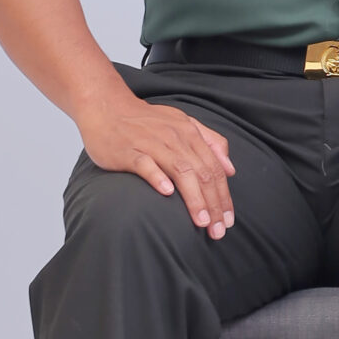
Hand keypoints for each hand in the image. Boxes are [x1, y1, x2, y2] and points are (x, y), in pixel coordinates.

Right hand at [76, 98, 236, 237]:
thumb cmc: (147, 121)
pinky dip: (157, 177)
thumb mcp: (184, 123)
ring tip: (201, 222)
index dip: (223, 195)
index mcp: (190, 133)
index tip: (227, 220)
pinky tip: (167, 193)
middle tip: (218, 231)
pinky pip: (145, 164)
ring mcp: (151, 144)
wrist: (108, 108)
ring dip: (193, 197)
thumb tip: (231, 168)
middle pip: (201, 172)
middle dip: (213, 204)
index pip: (214, 168)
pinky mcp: (129, 151)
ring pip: (180, 170)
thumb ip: (210, 142)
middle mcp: (175, 138)